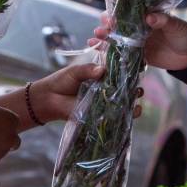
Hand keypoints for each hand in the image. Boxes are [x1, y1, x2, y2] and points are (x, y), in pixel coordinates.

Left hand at [27, 64, 144, 123]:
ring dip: (132, 103)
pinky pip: (112, 116)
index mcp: (101, 76)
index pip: (119, 74)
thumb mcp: (75, 72)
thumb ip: (88, 70)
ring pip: (121, 103)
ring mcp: (102, 103)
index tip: (140, 70)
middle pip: (124, 89)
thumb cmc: (61, 81)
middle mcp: (104, 90)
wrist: (47, 98)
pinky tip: (132, 113)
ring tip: (138, 101)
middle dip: (134, 89)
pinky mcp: (97, 115)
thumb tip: (102, 70)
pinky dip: (123, 115)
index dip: (130, 73)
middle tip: (139, 89)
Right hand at [90, 12, 186, 70]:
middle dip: (106, 26)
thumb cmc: (184, 34)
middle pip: (118, 25)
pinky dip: (110, 53)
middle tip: (100, 29)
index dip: (116, 13)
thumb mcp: (175, 25)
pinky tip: (98, 52)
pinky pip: (122, 54)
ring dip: (104, 39)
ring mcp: (137, 42)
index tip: (107, 16)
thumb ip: (163, 21)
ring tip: (94, 40)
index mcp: (146, 16)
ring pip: (117, 39)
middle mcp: (138, 28)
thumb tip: (150, 17)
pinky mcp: (138, 56)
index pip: (128, 12)